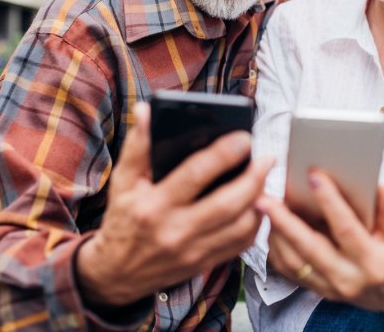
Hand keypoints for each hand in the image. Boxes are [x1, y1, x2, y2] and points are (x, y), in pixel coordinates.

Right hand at [76, 102, 273, 307]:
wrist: (116, 273)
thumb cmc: (123, 220)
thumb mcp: (123, 182)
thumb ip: (137, 145)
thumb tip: (146, 111)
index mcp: (154, 205)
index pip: (196, 174)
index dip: (224, 153)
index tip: (244, 137)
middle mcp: (175, 230)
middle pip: (228, 204)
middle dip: (254, 178)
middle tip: (267, 158)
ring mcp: (192, 251)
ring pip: (241, 226)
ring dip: (260, 200)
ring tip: (265, 179)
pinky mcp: (204, 264)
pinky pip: (241, 245)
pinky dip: (255, 224)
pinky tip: (257, 204)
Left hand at [260, 172, 383, 310]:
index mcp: (370, 260)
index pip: (346, 227)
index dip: (330, 202)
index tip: (314, 176)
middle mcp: (347, 277)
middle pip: (310, 247)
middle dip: (285, 222)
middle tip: (265, 198)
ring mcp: (329, 287)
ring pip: (293, 261)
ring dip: (275, 234)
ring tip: (264, 207)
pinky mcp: (316, 290)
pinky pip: (289, 271)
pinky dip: (276, 249)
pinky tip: (270, 228)